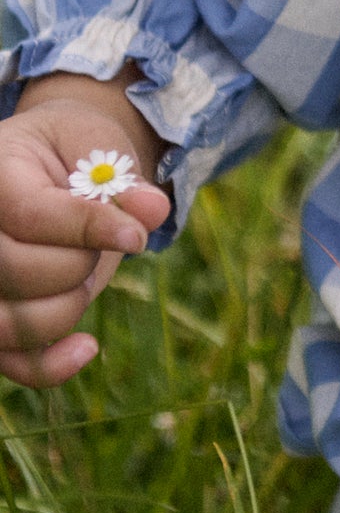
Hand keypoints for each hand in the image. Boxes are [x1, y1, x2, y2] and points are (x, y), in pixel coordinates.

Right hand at [0, 72, 170, 387]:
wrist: (55, 165)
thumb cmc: (75, 150)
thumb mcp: (99, 146)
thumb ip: (123, 179)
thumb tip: (153, 209)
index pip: (29, 215)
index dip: (86, 228)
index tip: (136, 237)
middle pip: (16, 270)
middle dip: (77, 264)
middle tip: (105, 240)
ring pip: (9, 323)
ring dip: (66, 307)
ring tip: (87, 274)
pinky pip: (10, 361)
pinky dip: (49, 366)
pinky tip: (87, 348)